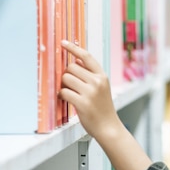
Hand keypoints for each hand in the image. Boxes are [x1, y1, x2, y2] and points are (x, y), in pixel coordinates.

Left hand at [59, 40, 152, 169]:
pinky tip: (66, 99)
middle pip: (71, 67)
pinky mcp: (82, 103)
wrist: (108, 127)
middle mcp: (97, 81)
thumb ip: (90, 75)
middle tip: (70, 85)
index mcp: (102, 76)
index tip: (63, 42)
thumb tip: (73, 62)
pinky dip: (61, 95)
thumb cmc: (103, 108)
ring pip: (66, 78)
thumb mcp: (102, 88)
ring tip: (69, 93)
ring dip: (63, 85)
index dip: (73, 48)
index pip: (86, 56)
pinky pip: (63, 91)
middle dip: (67, 74)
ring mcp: (90, 92)